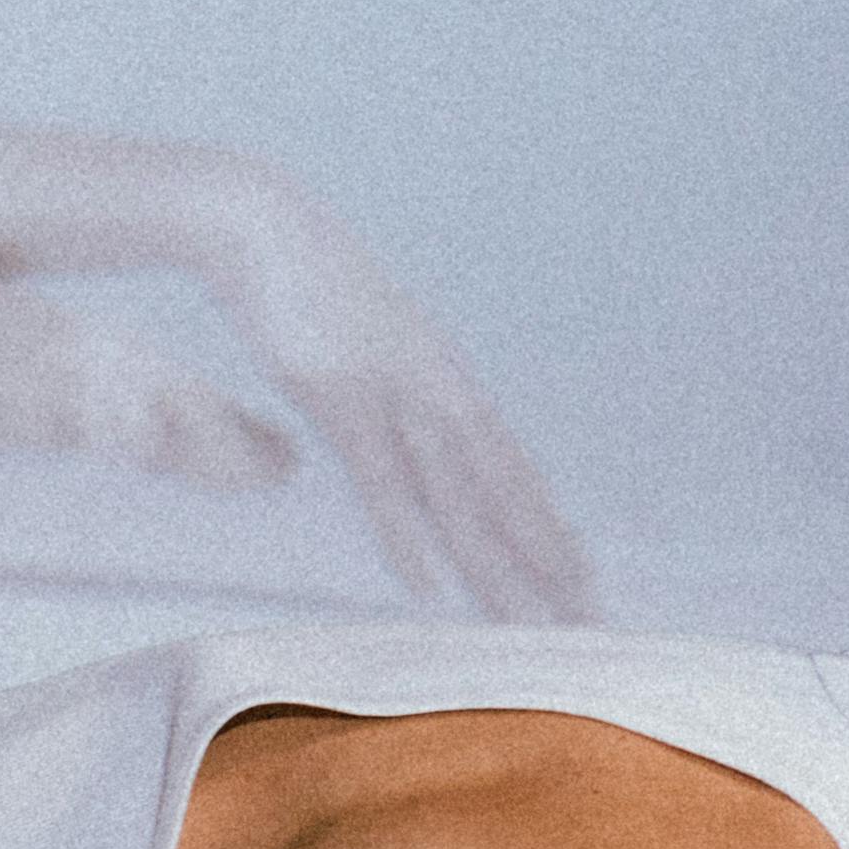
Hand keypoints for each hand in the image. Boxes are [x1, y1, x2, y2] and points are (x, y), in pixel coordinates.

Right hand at [200, 176, 597, 622]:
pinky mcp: (340, 395)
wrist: (259, 225)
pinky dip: (403, 535)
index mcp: (447, 376)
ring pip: (456, 496)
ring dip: (494, 564)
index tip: (583, 582)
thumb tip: (406, 438)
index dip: (548, 526)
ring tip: (527, 623)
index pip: (511, 467)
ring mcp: (393, 390)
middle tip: (589, 620)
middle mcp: (437, 386)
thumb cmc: (306, 287)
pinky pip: (379, 480)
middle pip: (502, 490)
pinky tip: (426, 586)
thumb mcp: (366, 344)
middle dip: (545, 560)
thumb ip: (395, 393)